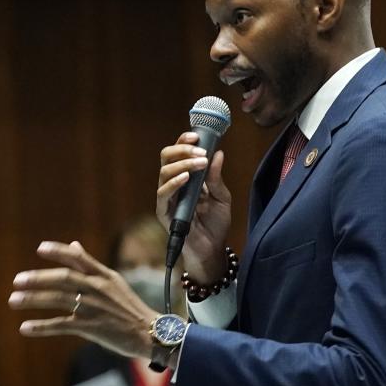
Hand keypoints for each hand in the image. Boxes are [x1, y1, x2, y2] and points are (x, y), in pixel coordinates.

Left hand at [9, 241, 158, 358]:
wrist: (149, 333)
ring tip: (14, 300)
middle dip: (38, 279)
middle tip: (17, 281)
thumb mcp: (113, 281)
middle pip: (63, 279)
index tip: (40, 249)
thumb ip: (90, 266)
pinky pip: (61, 325)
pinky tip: (25, 327)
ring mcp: (94, 308)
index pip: (79, 259)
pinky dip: (42, 326)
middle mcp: (98, 289)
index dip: (59, 252)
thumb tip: (74, 245)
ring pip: (58, 300)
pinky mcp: (91, 327)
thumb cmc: (129, 308)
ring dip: (33, 300)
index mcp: (104, 276)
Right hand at [157, 132, 231, 282]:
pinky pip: (163, 194)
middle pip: (167, 158)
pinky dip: (174, 183)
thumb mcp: (222, 197)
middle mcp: (173, 185)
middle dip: (182, 149)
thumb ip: (216, 177)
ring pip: (165, 172)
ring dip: (183, 163)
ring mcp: (167, 198)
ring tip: (200, 162)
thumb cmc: (216, 224)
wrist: (213, 250)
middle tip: (200, 150)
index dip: (184, 142)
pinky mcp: (164, 212)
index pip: (178, 153)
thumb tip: (218, 152)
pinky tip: (187, 177)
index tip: (197, 136)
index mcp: (186, 178)